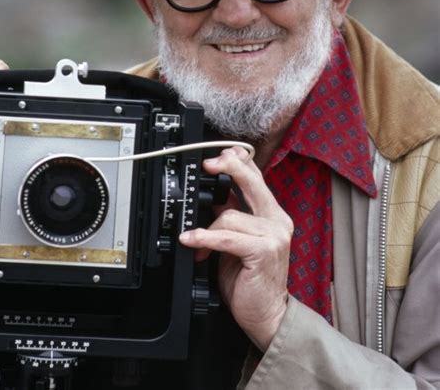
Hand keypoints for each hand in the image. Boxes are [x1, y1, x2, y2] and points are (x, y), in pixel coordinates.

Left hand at [179, 146, 292, 350]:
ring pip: (230, 214)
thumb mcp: (238, 240)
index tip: (218, 155)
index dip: (238, 161)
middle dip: (228, 167)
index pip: (257, 177)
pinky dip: (205, 238)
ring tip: (196, 245)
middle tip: (207, 165)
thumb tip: (213, 197)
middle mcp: (277, 220)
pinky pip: (227, 237)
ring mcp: (274, 234)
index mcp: (272, 214)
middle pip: (252, 181)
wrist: (267, 314)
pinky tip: (192, 242)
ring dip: (206, 230)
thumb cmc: (250, 279)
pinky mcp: (265, 251)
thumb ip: (232, 216)